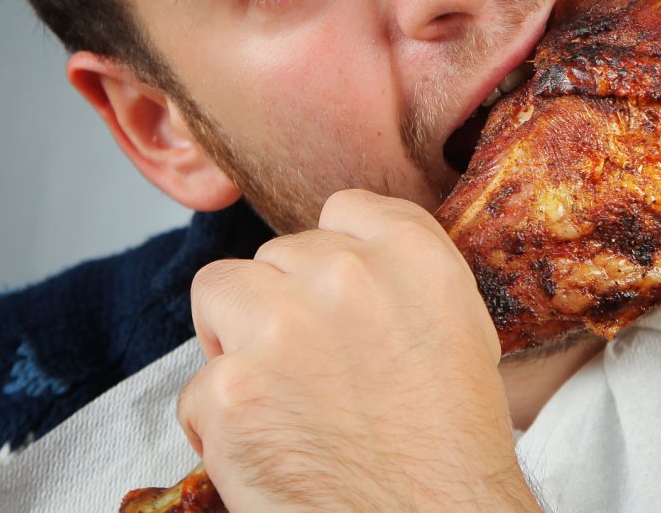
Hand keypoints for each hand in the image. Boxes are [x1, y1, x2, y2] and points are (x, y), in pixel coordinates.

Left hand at [177, 189, 539, 511]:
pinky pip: (199, 386)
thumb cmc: (452, 449)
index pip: (344, 210)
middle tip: (313, 370)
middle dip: (284, 306)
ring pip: (220, 292)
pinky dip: (221, 425)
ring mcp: (280, 328)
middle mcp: (345, 275)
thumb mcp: (461, 332)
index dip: (333, 261)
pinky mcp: (229, 391)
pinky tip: (270, 450)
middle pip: (277, 255)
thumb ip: (404, 276)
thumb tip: (352, 254)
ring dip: (236, 342)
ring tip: (276, 397)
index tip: (335, 300)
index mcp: (410, 255)